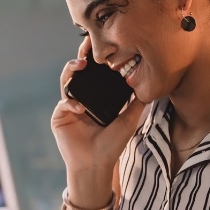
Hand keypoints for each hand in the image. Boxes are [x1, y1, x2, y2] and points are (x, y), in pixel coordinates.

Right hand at [52, 36, 145, 205]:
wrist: (97, 165)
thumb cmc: (112, 145)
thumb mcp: (129, 120)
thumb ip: (137, 103)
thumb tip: (149, 84)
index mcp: (96, 98)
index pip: (95, 74)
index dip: (97, 60)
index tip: (103, 45)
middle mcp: (81, 99)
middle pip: (78, 72)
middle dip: (81, 57)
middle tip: (87, 45)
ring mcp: (69, 107)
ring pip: (67, 82)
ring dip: (71, 71)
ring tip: (81, 65)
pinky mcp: (59, 117)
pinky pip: (63, 103)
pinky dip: (71, 102)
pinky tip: (80, 107)